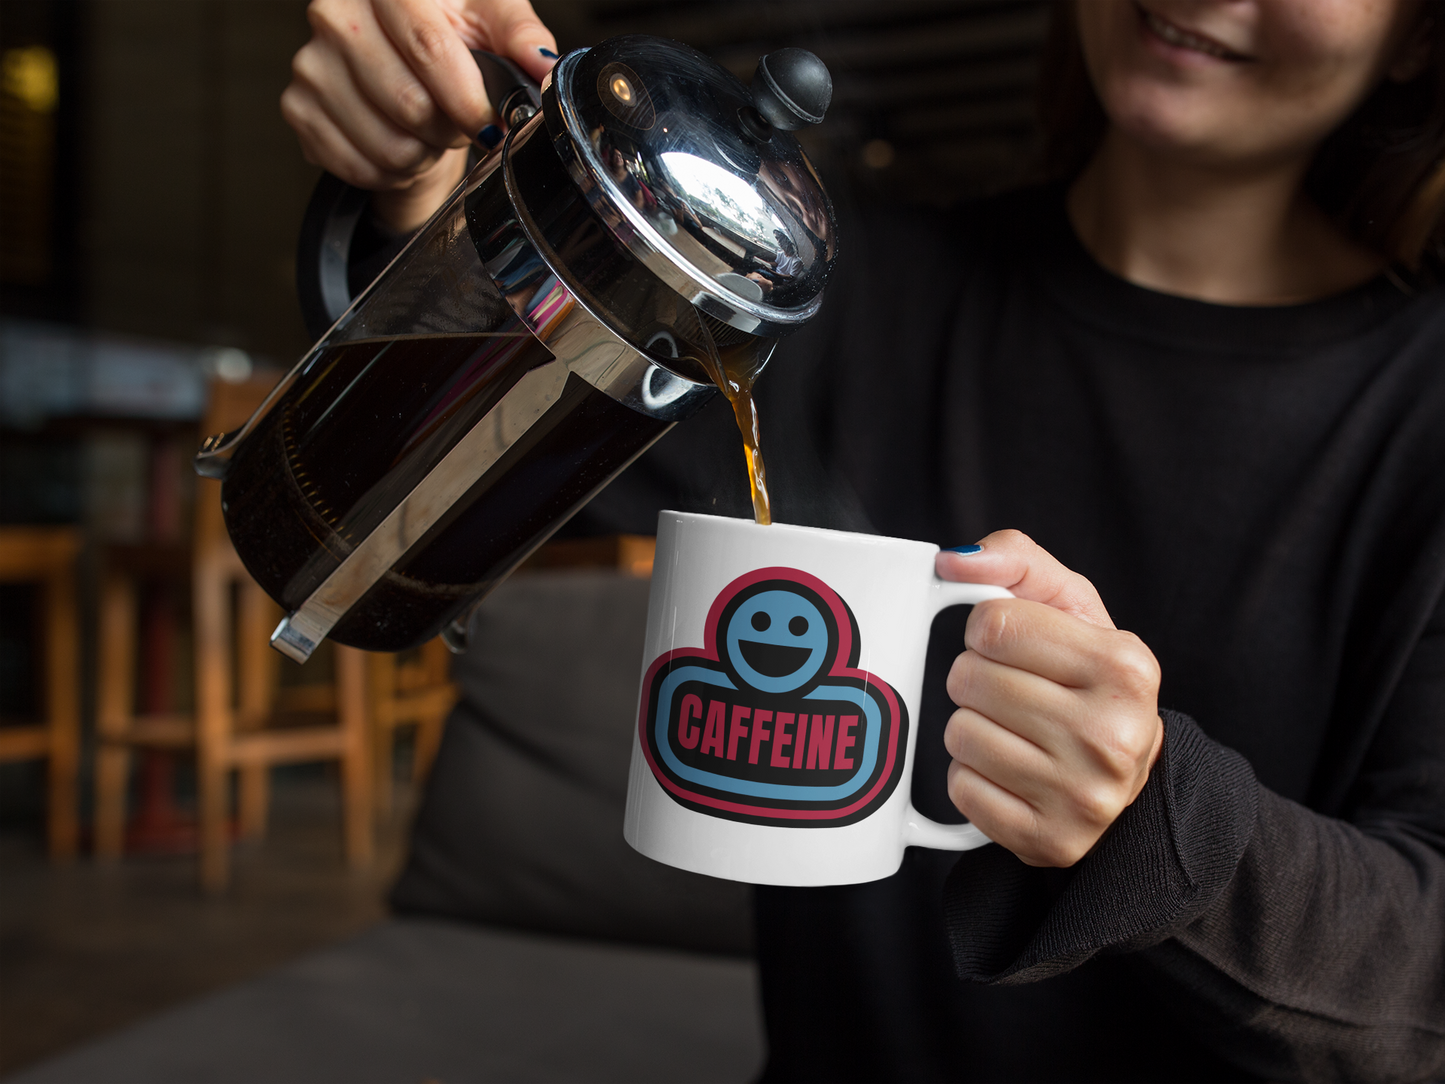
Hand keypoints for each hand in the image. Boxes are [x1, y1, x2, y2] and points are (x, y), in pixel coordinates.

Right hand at [280, 0, 556, 230]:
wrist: (401, 66)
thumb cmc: (449, 36)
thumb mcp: (490, 19)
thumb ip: (519, 36)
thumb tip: (542, 63)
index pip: (427, 46)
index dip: (467, 97)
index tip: (491, 122)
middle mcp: (335, 14)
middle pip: (408, 102)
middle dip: (449, 128)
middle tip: (460, 123)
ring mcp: (311, 63)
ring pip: (386, 144)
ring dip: (423, 154)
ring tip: (430, 133)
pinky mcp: (299, 108)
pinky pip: (359, 166)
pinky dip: (392, 171)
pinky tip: (402, 146)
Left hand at [937, 530, 1163, 867]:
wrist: (1123, 775)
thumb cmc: (1086, 679)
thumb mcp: (1071, 607)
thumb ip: (1015, 560)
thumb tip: (953, 562)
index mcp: (1126, 665)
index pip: (993, 625)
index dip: (986, 630)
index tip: (1011, 645)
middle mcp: (1114, 734)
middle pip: (970, 679)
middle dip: (976, 677)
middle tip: (1012, 691)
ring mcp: (1085, 796)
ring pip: (959, 734)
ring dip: (971, 726)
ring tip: (1014, 730)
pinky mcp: (1050, 841)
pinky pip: (962, 789)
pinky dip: (973, 777)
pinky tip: (1010, 771)